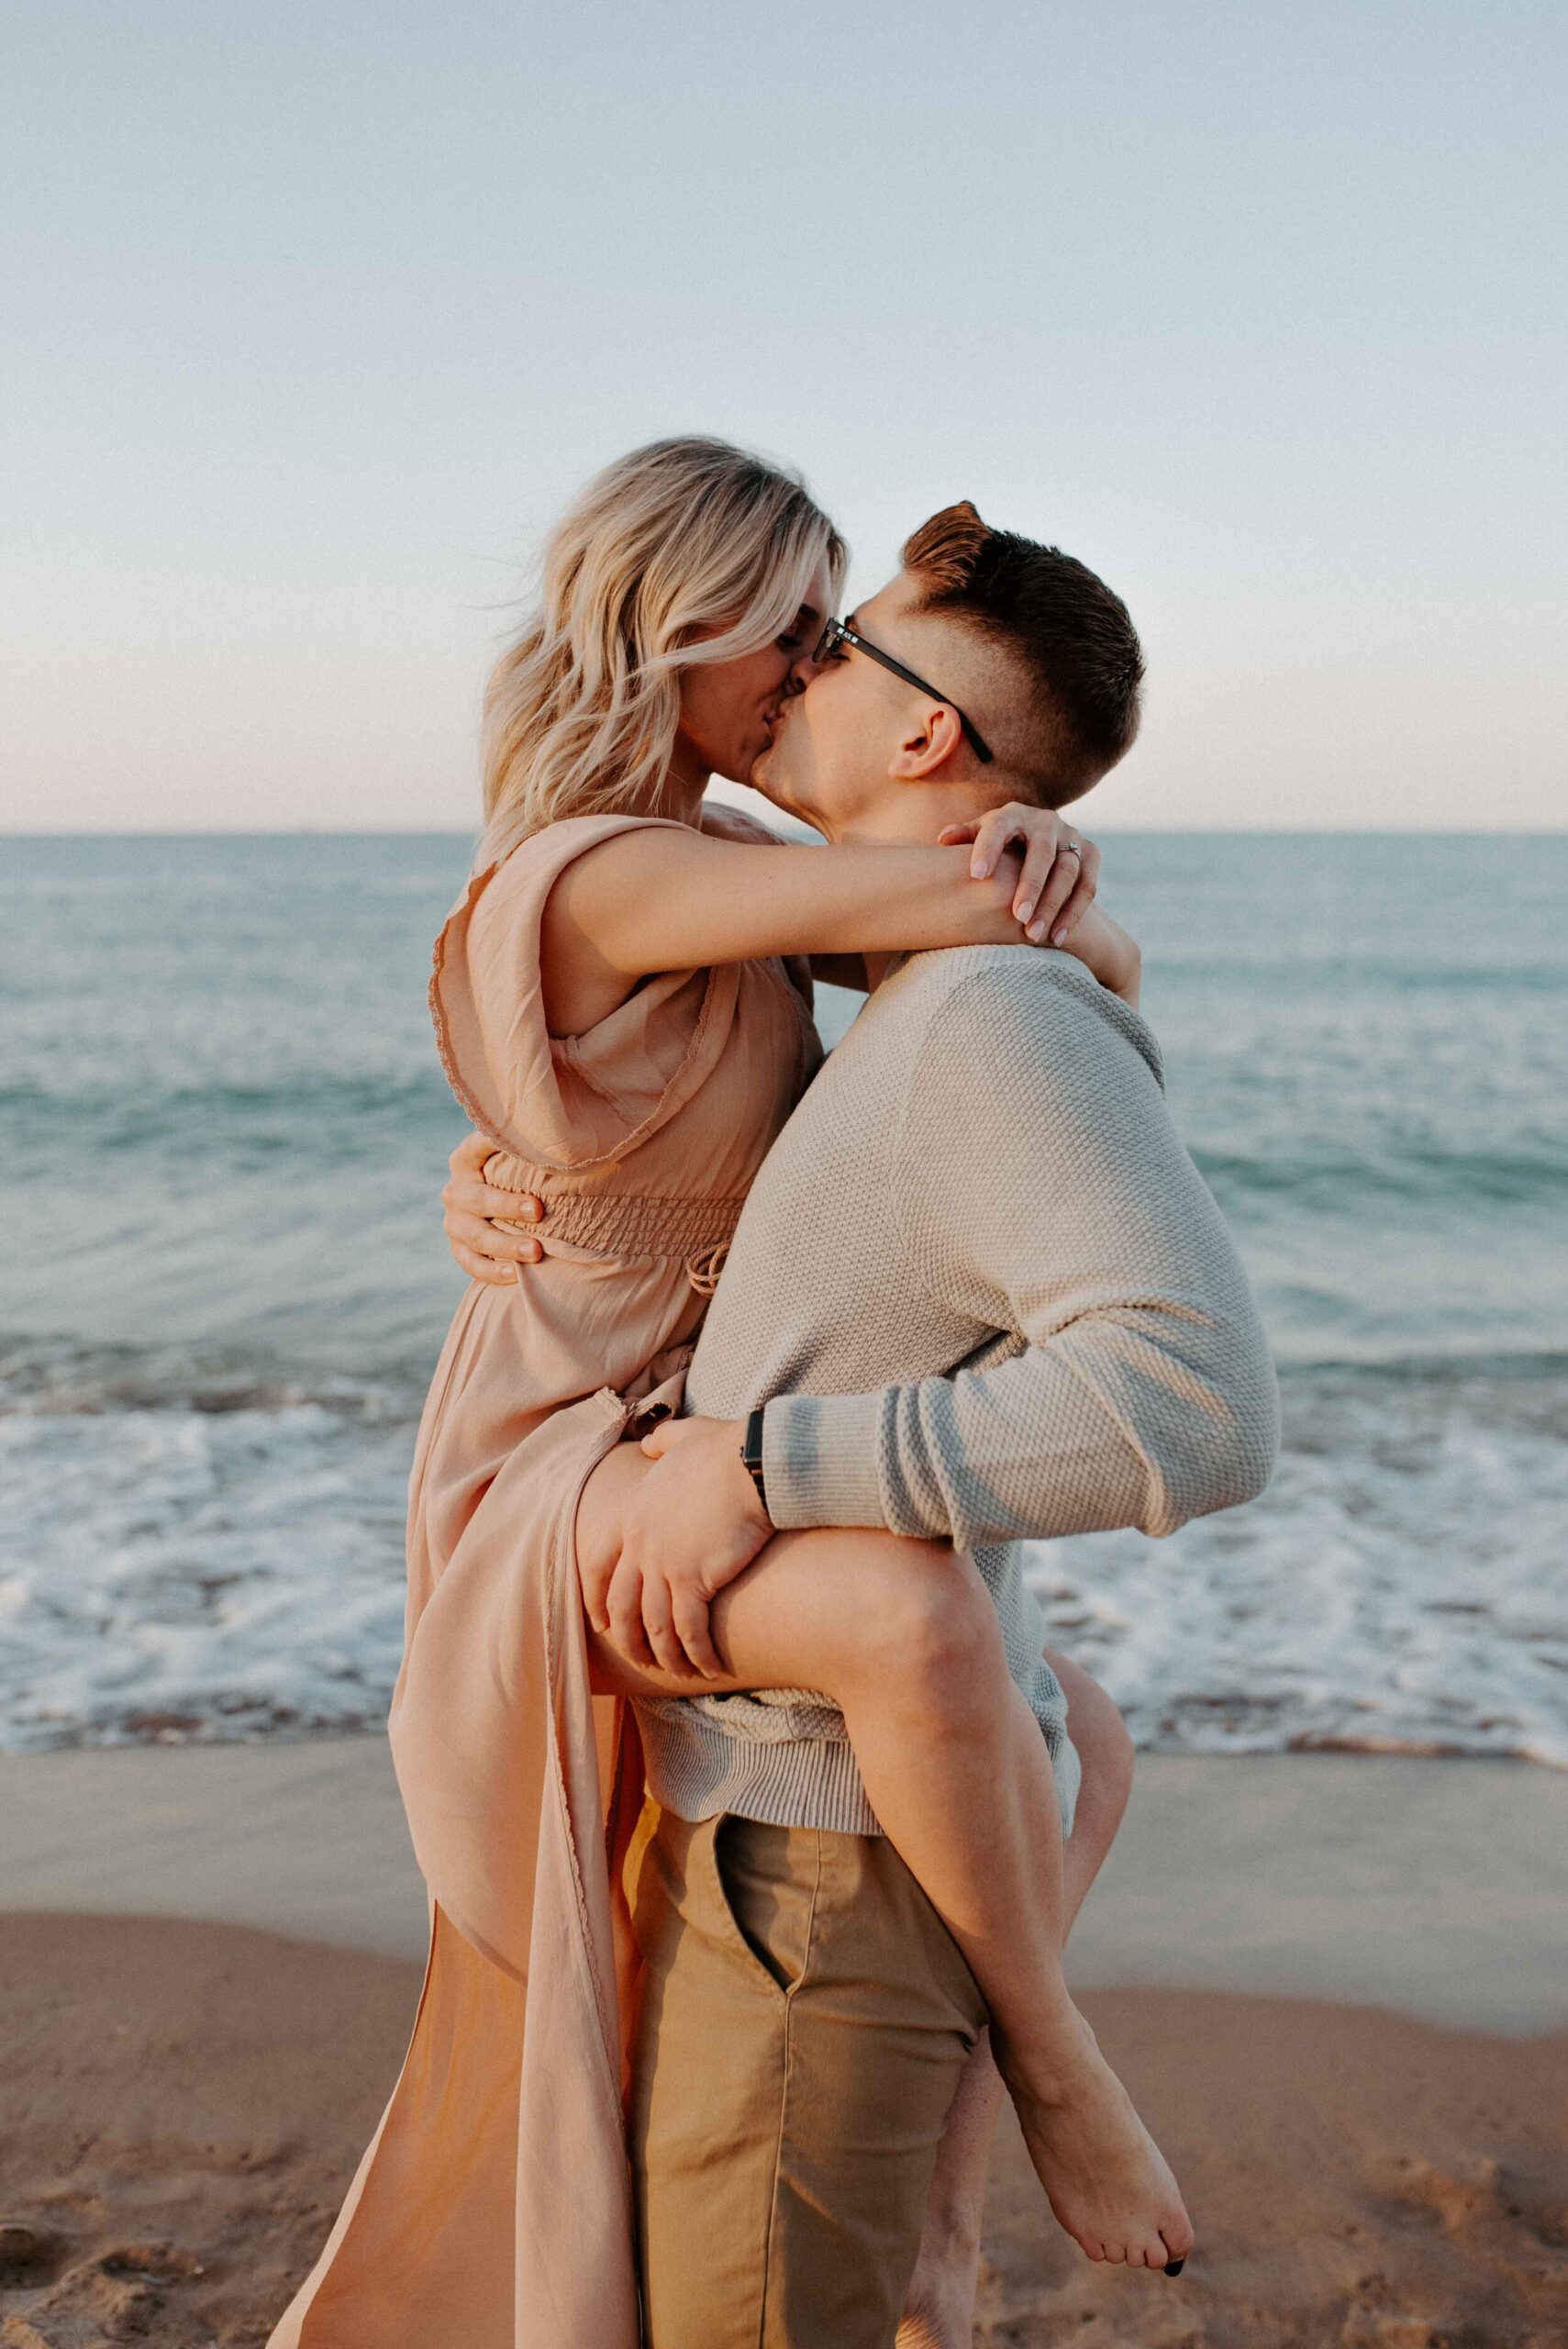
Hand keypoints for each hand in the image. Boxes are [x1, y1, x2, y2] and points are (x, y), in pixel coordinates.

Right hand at [442, 1130, 543, 1284]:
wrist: (503, 1208)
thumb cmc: (522, 1174)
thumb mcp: (519, 1155)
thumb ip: (530, 1143)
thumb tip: (566, 1135)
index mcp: (466, 1158)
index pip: (476, 1148)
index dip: (491, 1146)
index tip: (514, 1147)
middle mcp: (456, 1189)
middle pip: (478, 1199)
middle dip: (508, 1205)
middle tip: (538, 1210)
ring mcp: (455, 1222)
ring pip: (476, 1236)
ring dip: (505, 1245)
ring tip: (535, 1251)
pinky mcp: (459, 1249)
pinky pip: (472, 1264)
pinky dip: (492, 1271)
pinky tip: (516, 1274)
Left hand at [579, 1416, 772, 1678]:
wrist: (752, 1463)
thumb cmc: (725, 1449)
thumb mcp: (684, 1438)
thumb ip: (662, 1443)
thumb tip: (650, 1445)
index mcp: (633, 1514)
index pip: (599, 1564)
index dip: (596, 1597)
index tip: (601, 1623)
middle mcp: (640, 1544)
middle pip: (623, 1604)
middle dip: (629, 1638)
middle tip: (639, 1659)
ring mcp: (663, 1564)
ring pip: (654, 1625)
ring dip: (665, 1655)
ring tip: (679, 1672)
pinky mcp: (694, 1580)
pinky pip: (689, 1631)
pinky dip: (697, 1655)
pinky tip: (710, 1667)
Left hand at [939, 805, 1099, 943]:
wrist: (1040, 841)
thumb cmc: (998, 844)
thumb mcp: (980, 837)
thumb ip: (964, 837)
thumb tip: (943, 840)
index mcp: (1013, 814)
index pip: (999, 827)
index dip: (988, 848)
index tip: (976, 876)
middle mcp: (1046, 822)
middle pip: (1042, 853)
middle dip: (1031, 886)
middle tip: (1017, 917)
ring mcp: (1072, 837)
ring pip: (1068, 872)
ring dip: (1053, 905)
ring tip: (1033, 935)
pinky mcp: (1091, 854)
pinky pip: (1087, 886)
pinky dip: (1074, 913)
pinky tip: (1056, 938)